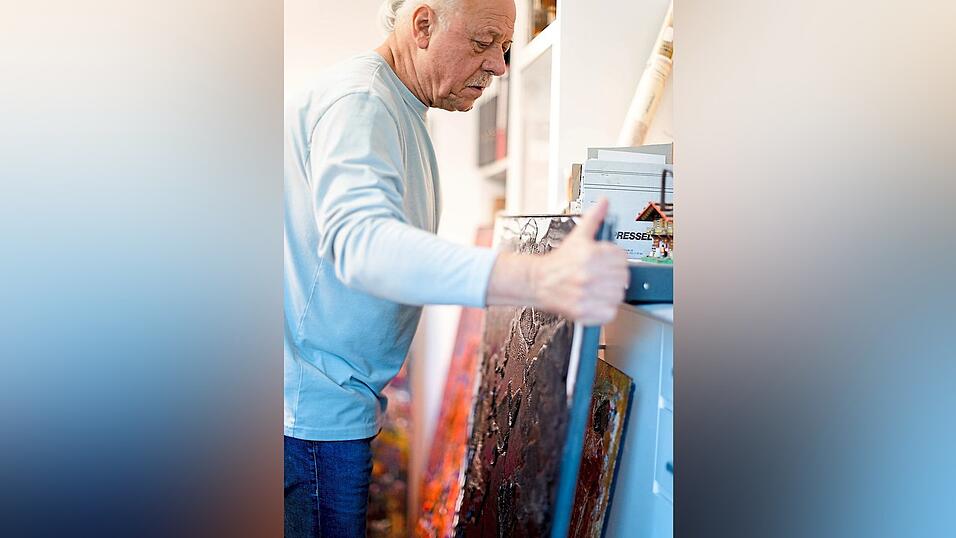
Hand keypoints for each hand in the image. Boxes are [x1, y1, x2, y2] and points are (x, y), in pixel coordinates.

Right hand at [531, 198, 628, 324]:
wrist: (537, 282)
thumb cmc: (559, 262)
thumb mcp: (578, 236)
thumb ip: (594, 218)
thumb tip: (604, 201)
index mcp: (590, 254)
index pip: (622, 258)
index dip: (615, 260)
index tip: (606, 263)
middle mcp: (589, 274)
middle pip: (622, 277)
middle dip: (613, 276)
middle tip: (600, 276)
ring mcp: (586, 294)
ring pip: (618, 295)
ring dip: (611, 293)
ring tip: (597, 288)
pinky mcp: (584, 311)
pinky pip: (610, 312)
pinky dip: (605, 309)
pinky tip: (595, 300)